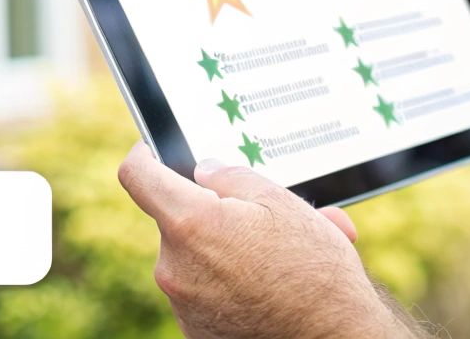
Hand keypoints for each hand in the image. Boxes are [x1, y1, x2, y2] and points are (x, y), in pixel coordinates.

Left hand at [118, 144, 408, 338]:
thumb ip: (232, 176)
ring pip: (194, 255)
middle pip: (177, 219)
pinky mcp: (194, 328)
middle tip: (260, 218)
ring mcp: (182, 302)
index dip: (145, 153)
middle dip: (213, 213)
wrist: (331, 337)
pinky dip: (228, 281)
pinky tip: (267, 284)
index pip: (138, 175)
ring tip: (278, 255)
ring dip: (226, 249)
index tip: (154, 150)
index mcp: (191, 223)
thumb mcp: (281, 202)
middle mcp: (174, 266)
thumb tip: (205, 171)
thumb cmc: (312, 268)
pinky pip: (203, 289)